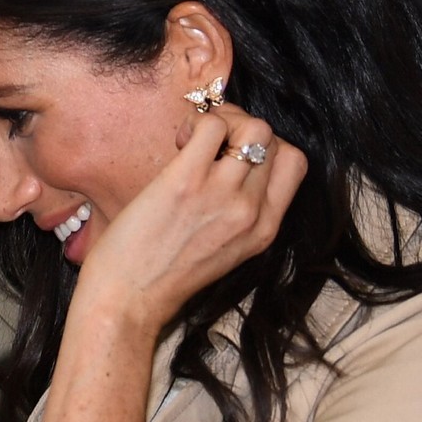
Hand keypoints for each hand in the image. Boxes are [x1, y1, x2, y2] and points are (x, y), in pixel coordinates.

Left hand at [74, 104, 307, 334]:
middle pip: (273, 139)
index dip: (267, 146)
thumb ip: (237, 212)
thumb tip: (229, 160)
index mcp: (265, 229)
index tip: (232, 155)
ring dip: (224, 120)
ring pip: (253, 126)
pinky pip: (210, 126)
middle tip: (208, 142)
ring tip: (193, 141)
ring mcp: (222, 196)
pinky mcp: (186, 183)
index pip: (295, 163)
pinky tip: (178, 143)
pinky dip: (196, 122)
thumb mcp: (222, 249)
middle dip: (241, 127)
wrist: (126, 301)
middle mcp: (251, 212)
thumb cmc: (161, 274)